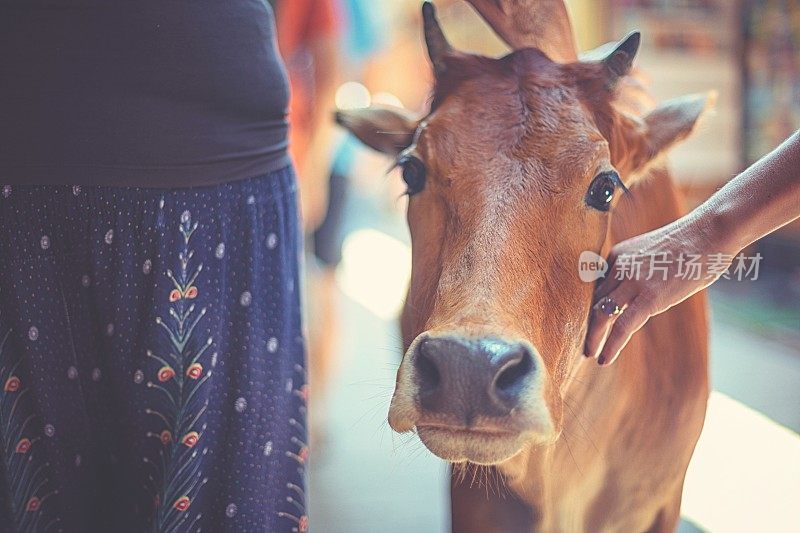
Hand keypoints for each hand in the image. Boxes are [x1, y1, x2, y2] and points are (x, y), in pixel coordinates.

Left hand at [584, 213, 733, 365]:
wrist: (709, 232)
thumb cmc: (689, 243)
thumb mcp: (652, 253)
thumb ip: (638, 270)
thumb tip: (638, 291)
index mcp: (617, 256)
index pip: (596, 287)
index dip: (589, 306)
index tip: (587, 321)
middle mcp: (618, 267)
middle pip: (592, 300)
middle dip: (586, 322)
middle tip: (582, 340)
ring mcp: (632, 282)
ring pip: (601, 314)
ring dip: (593, 337)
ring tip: (590, 353)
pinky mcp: (649, 297)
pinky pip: (622, 326)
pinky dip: (611, 345)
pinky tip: (604, 359)